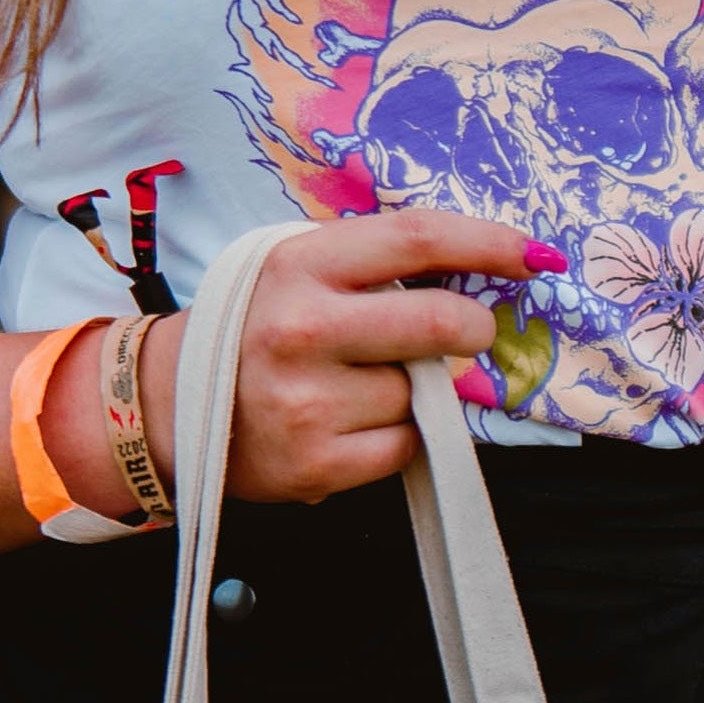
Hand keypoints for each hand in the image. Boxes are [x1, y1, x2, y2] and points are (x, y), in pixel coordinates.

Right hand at [157, 211, 556, 507]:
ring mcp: (309, 401)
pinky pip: (405, 446)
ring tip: (362, 386)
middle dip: (474, 330)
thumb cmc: (255, 328)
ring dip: (418, 392)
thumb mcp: (297, 270)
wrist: (168, 407)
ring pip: (424, 393)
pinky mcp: (317, 463)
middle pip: (442, 323)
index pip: (419, 239)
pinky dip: (398, 437)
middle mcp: (303, 328)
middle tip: (468, 335)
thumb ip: (374, 266)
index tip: (534, 255)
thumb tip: (482, 276)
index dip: (489, 243)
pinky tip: (353, 425)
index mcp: (302, 265)